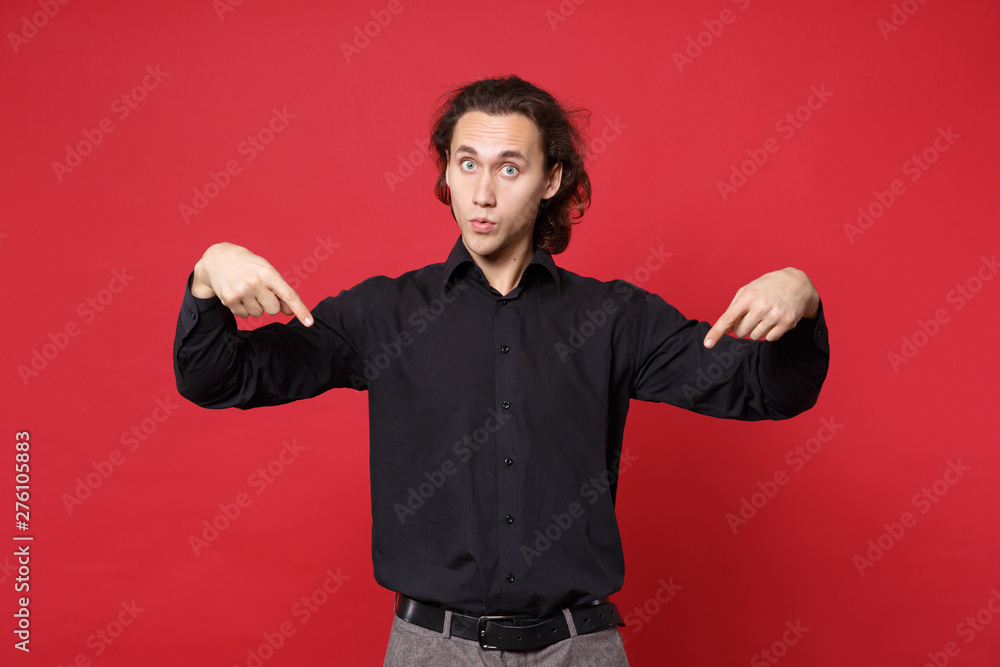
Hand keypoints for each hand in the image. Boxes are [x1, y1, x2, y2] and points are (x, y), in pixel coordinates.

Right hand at [191, 242, 313, 326]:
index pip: (289, 295)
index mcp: (268, 273)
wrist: (216, 259)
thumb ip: (279, 291)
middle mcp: (255, 282)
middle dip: (270, 304)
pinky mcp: (229, 299)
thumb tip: (289, 312)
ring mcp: (241, 292)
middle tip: (260, 292)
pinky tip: (237, 294)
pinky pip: (244, 316)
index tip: (309, 323)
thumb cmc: (248, 265)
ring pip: (259, 314)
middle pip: (274, 309)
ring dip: (255, 306)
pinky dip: (243, 309)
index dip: (301, 310)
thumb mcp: (266, 271)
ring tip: (247, 290)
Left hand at [704, 268, 817, 347]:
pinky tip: (773, 320)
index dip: (716, 332)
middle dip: (742, 327)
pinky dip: (769, 333)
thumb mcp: (748, 289)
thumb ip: (734, 308)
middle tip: (751, 316)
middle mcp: (761, 307)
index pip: (728, 318)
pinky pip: (770, 339)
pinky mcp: (787, 323)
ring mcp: (775, 316)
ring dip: (755, 330)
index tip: (707, 344)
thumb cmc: (768, 286)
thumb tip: (725, 329)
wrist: (798, 284)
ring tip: (764, 317)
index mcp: (748, 297)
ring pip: (755, 337)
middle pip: (740, 331)